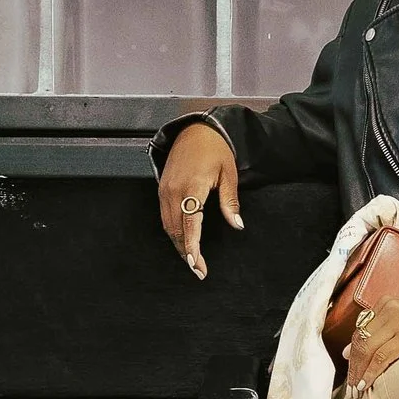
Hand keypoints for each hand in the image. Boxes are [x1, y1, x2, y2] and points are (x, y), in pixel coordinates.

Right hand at [158, 117, 240, 278]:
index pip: (190, 226)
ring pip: (168, 226)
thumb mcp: (229, 174)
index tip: (197, 266)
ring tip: (192, 259)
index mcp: (192, 187)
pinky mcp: (162, 188)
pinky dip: (173, 231)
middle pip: (177, 231)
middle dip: (187, 253)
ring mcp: (165, 190)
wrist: (196, 130)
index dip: (193, 249)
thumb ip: (230, 202)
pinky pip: (164, 216)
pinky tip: (182, 239)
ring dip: (179, 244)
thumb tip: (237, 224)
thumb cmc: (214, 149)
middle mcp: (174, 190)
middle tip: (199, 269)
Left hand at [345, 297, 398, 386]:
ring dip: (359, 372)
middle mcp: (390, 307)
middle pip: (361, 340)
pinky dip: (372, 372)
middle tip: (350, 386)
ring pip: (368, 349)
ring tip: (357, 389)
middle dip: (353, 366)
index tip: (350, 372)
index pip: (360, 331)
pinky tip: (367, 384)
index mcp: (386, 302)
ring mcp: (398, 319)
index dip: (352, 354)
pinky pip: (382, 356)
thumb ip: (379, 332)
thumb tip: (347, 352)